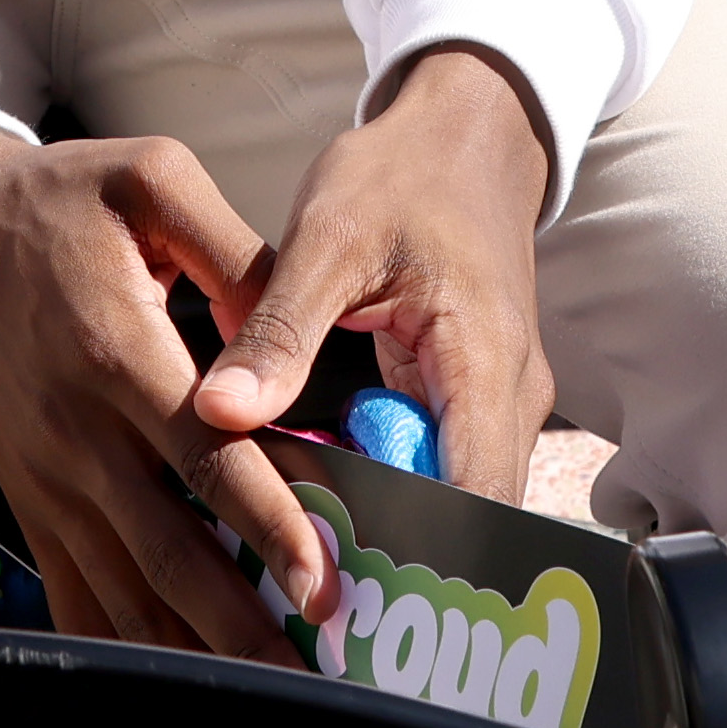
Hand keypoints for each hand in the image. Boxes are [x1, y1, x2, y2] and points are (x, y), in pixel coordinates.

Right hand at [0, 124, 300, 653]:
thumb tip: (289, 323)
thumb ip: (230, 248)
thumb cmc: (54, 203)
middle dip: (242, 619)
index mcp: (118, 353)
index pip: (204, 457)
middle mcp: (79, 433)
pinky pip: (73, 590)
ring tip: (260, 687)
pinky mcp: (29, 500)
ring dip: (189, 648)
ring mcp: (48, 478)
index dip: (266, 522)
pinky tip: (167, 683)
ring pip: (122, 588)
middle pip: (167, 550)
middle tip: (312, 663)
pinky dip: (117, 643)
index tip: (320, 574)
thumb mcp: (150, 181)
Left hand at [177, 46, 558, 590]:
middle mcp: (507, 398)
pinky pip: (436, 468)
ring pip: (452, 501)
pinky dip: (388, 490)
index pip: (475, 497)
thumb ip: (280, 328)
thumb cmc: (406, 173)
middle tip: (309, 596)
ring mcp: (494, 403)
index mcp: (484, 360)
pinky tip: (325, 503)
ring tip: (307, 563)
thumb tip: (219, 411)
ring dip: (391, 530)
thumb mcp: (329, 237)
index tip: (348, 592)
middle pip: (467, 517)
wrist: (467, 131)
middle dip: (397, 559)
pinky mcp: (470, 400)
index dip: (422, 557)